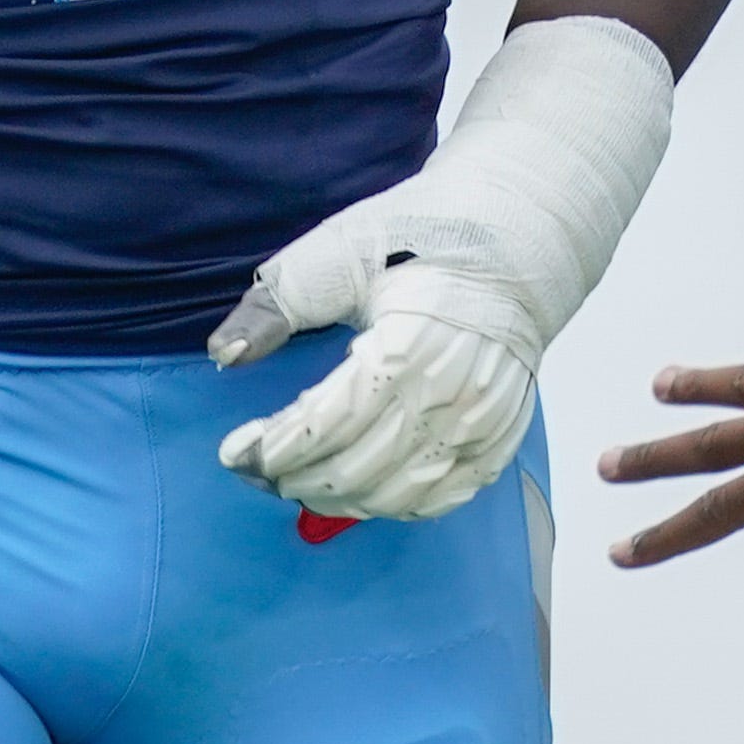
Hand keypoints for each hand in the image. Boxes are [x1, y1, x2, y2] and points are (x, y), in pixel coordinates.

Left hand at [209, 205, 549, 525]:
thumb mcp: (338, 254)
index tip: (234, 452)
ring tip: (304, 480)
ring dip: (339, 499)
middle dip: (295, 478)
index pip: (325, 425)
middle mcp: (449, 394)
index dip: (273, 449)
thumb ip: (279, 305)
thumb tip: (227, 353)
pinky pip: (445, 497)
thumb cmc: (427, 238)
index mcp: (407, 346)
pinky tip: (364, 490)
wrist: (516, 241)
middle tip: (261, 468)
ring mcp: (481, 422)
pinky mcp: (501, 436)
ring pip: (397, 494)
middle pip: (355, 469)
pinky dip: (397, 506)